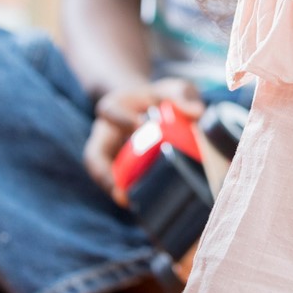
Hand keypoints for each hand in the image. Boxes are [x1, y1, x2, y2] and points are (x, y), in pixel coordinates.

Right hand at [83, 77, 203, 204]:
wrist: (151, 106)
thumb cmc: (161, 97)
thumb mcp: (173, 88)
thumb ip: (183, 96)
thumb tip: (197, 113)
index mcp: (114, 107)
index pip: (109, 110)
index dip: (121, 118)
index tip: (140, 124)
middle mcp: (105, 133)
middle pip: (94, 153)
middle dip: (105, 172)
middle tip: (122, 185)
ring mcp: (109, 154)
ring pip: (102, 174)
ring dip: (113, 188)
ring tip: (127, 200)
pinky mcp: (119, 169)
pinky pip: (116, 183)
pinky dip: (125, 192)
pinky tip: (138, 203)